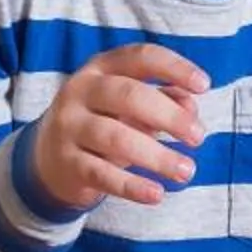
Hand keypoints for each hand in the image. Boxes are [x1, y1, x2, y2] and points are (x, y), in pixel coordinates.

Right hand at [32, 43, 206, 209]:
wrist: (47, 158)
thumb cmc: (102, 122)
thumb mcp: (130, 106)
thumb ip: (163, 99)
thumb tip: (191, 107)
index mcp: (101, 68)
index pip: (140, 57)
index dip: (174, 67)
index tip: (204, 85)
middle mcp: (80, 91)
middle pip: (128, 96)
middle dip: (169, 116)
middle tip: (198, 137)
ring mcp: (69, 127)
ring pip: (116, 138)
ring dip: (157, 156)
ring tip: (187, 171)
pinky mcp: (67, 163)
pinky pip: (102, 175)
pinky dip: (132, 186)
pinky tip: (156, 194)